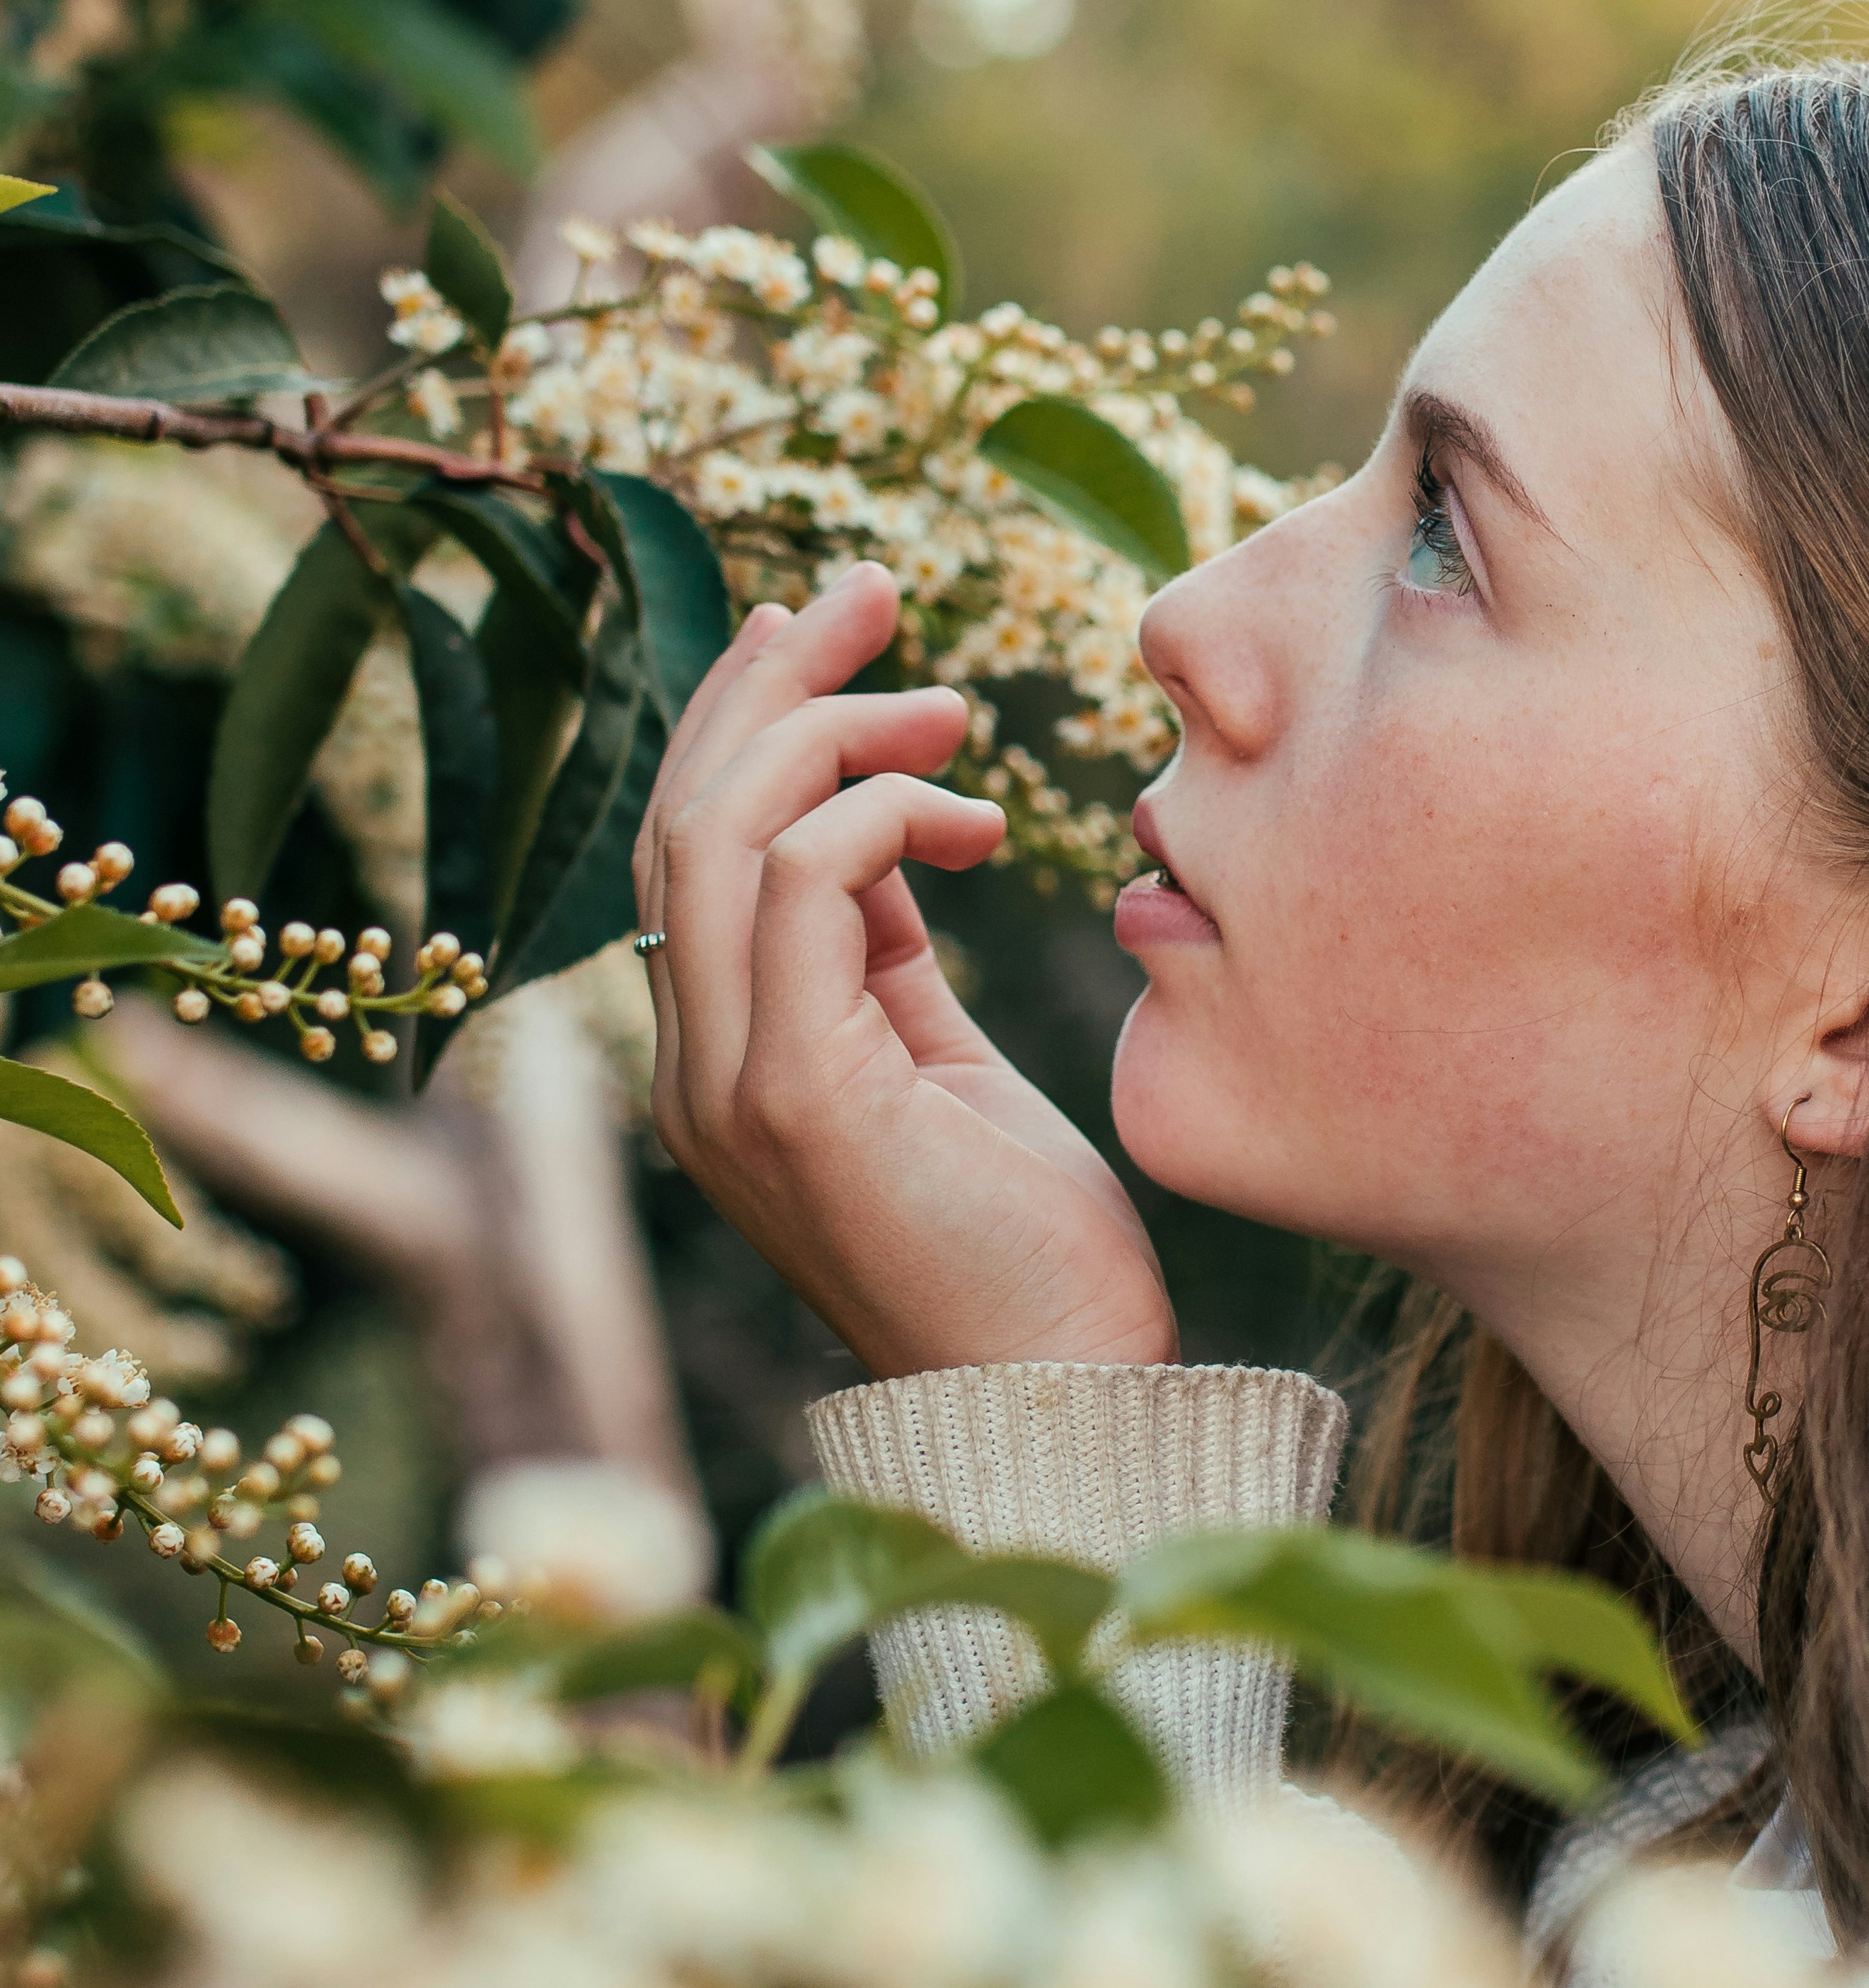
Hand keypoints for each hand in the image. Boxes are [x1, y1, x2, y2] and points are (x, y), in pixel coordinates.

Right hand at [634, 565, 1178, 1376]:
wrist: (1067, 1395)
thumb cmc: (1028, 1244)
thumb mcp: (942, 1063)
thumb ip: (885, 954)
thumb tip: (885, 831)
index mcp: (718, 1064)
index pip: (687, 854)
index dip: (742, 722)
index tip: (832, 633)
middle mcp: (694, 1073)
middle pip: (682, 820)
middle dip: (773, 682)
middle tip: (875, 592)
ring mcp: (729, 1088)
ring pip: (720, 835)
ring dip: (832, 732)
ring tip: (946, 708)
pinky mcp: (799, 1097)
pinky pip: (804, 888)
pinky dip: (880, 815)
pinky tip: (971, 824)